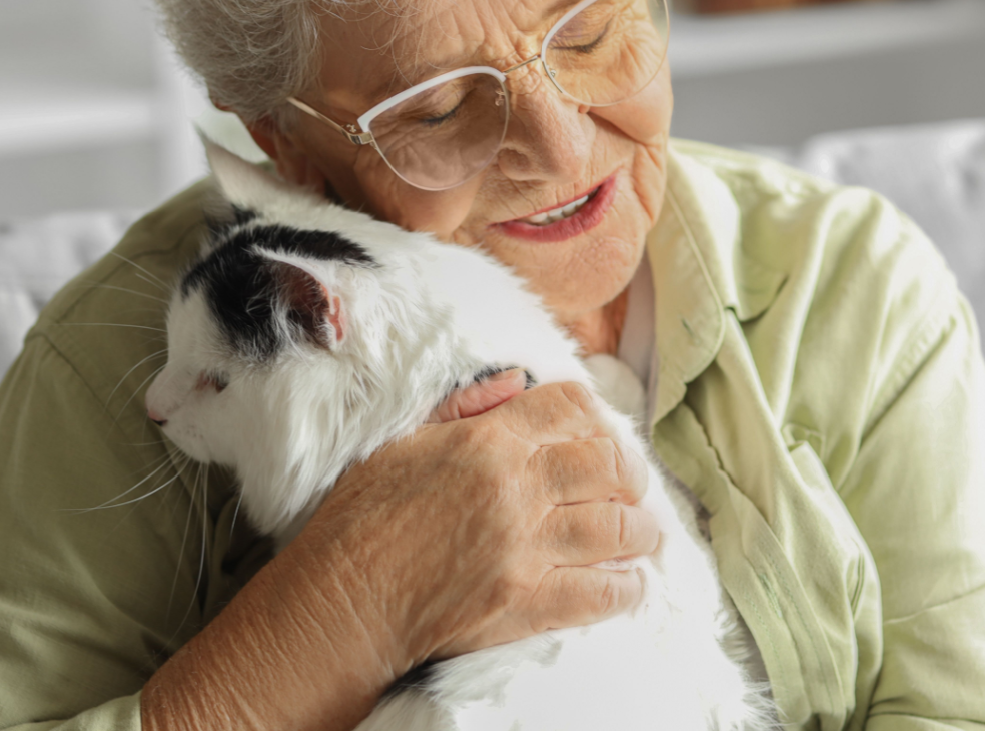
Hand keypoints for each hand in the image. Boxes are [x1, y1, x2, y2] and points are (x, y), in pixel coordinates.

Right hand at [298, 374, 657, 664]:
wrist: (342, 600)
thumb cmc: (361, 520)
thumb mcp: (404, 442)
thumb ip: (466, 408)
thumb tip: (517, 381)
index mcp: (487, 441)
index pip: (569, 407)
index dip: (594, 415)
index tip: (600, 432)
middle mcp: (516, 488)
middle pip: (608, 464)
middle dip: (630, 472)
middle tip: (632, 484)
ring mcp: (526, 548)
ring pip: (616, 527)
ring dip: (640, 530)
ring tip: (642, 533)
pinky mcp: (527, 603)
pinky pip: (600, 593)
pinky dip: (625, 588)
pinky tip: (628, 584)